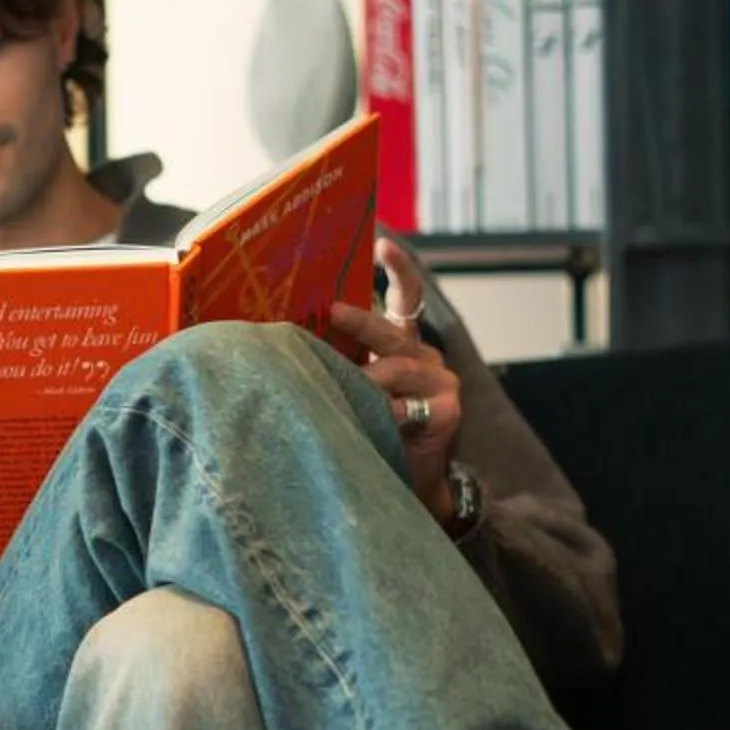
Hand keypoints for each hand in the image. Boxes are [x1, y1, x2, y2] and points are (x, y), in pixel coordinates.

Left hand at [327, 234, 463, 522]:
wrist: (407, 485)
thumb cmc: (370, 434)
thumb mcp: (352, 391)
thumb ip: (338, 363)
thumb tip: (282, 337)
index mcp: (402, 344)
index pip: (407, 298)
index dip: (399, 269)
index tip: (382, 243)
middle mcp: (424, 356)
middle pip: (391, 330)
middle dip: (358, 321)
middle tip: (330, 312)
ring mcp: (440, 381)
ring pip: (394, 366)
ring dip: (362, 379)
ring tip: (336, 387)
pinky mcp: (447, 410)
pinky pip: (405, 403)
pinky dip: (379, 410)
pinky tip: (363, 418)